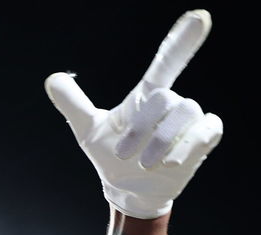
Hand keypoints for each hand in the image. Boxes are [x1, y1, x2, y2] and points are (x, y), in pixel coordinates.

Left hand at [45, 10, 222, 218]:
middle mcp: (170, 103)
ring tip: (146, 164)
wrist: (129, 190)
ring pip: (187, 112)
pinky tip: (171, 162)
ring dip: (162, 141)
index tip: (200, 17)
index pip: (165, 62)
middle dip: (142, 128)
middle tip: (123, 153)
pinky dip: (188, 146)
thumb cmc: (111, 156)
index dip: (181, 41)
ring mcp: (189, 120)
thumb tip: (52, 79)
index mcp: (146, 96)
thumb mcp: (88, 130)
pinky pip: (208, 129)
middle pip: (165, 98)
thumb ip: (73, 104)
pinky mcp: (204, 138)